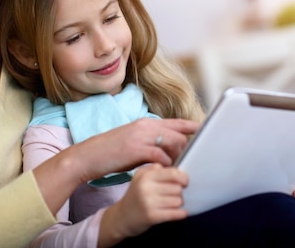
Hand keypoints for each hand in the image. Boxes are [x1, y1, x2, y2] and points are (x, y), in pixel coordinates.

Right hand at [73, 117, 200, 182]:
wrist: (89, 156)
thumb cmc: (111, 152)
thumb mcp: (133, 141)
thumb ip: (150, 141)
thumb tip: (168, 148)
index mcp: (146, 123)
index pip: (176, 122)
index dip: (192, 127)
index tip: (205, 133)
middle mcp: (146, 126)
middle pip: (179, 133)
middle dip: (186, 148)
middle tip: (187, 162)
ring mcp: (141, 136)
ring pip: (173, 142)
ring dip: (178, 157)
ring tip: (177, 168)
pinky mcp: (136, 149)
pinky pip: (160, 155)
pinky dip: (166, 164)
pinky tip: (165, 172)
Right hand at [99, 164, 188, 246]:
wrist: (121, 217)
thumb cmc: (136, 195)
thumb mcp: (141, 177)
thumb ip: (156, 169)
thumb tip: (176, 170)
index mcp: (146, 175)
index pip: (173, 173)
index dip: (183, 178)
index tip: (185, 182)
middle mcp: (146, 187)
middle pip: (178, 188)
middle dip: (178, 193)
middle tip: (172, 196)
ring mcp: (148, 202)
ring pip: (178, 201)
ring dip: (178, 204)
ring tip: (170, 204)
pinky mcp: (151, 216)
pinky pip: (175, 214)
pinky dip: (181, 213)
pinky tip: (179, 213)